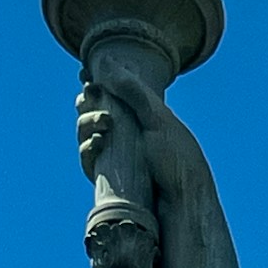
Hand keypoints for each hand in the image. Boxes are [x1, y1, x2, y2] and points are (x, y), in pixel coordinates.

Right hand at [75, 59, 204, 200]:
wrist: (182, 205)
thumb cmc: (178, 161)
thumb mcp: (158, 119)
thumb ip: (133, 91)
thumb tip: (106, 61)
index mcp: (142, 116)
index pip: (112, 93)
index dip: (96, 82)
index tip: (84, 73)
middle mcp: (127, 135)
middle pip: (93, 110)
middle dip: (87, 101)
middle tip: (90, 94)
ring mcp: (116, 157)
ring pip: (86, 133)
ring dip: (87, 121)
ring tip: (103, 122)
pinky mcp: (108, 179)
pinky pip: (88, 159)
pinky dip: (87, 148)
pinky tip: (97, 143)